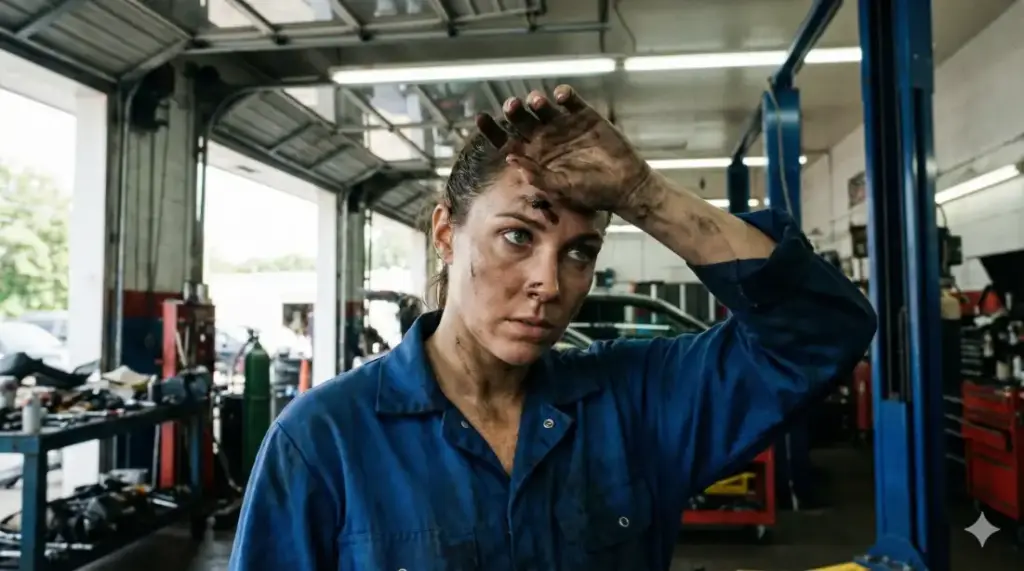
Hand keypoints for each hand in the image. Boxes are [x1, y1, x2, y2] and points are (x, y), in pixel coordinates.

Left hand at [475, 85, 650, 212]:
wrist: (624, 186)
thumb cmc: (591, 193)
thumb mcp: (562, 188)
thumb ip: (537, 176)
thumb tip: (511, 160)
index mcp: (535, 156)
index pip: (507, 141)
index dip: (492, 131)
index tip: (479, 118)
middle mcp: (545, 138)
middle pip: (521, 120)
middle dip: (514, 112)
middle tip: (511, 106)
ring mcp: (564, 125)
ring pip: (542, 107)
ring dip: (536, 101)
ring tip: (535, 100)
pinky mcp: (584, 116)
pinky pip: (570, 100)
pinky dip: (564, 95)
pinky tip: (560, 96)